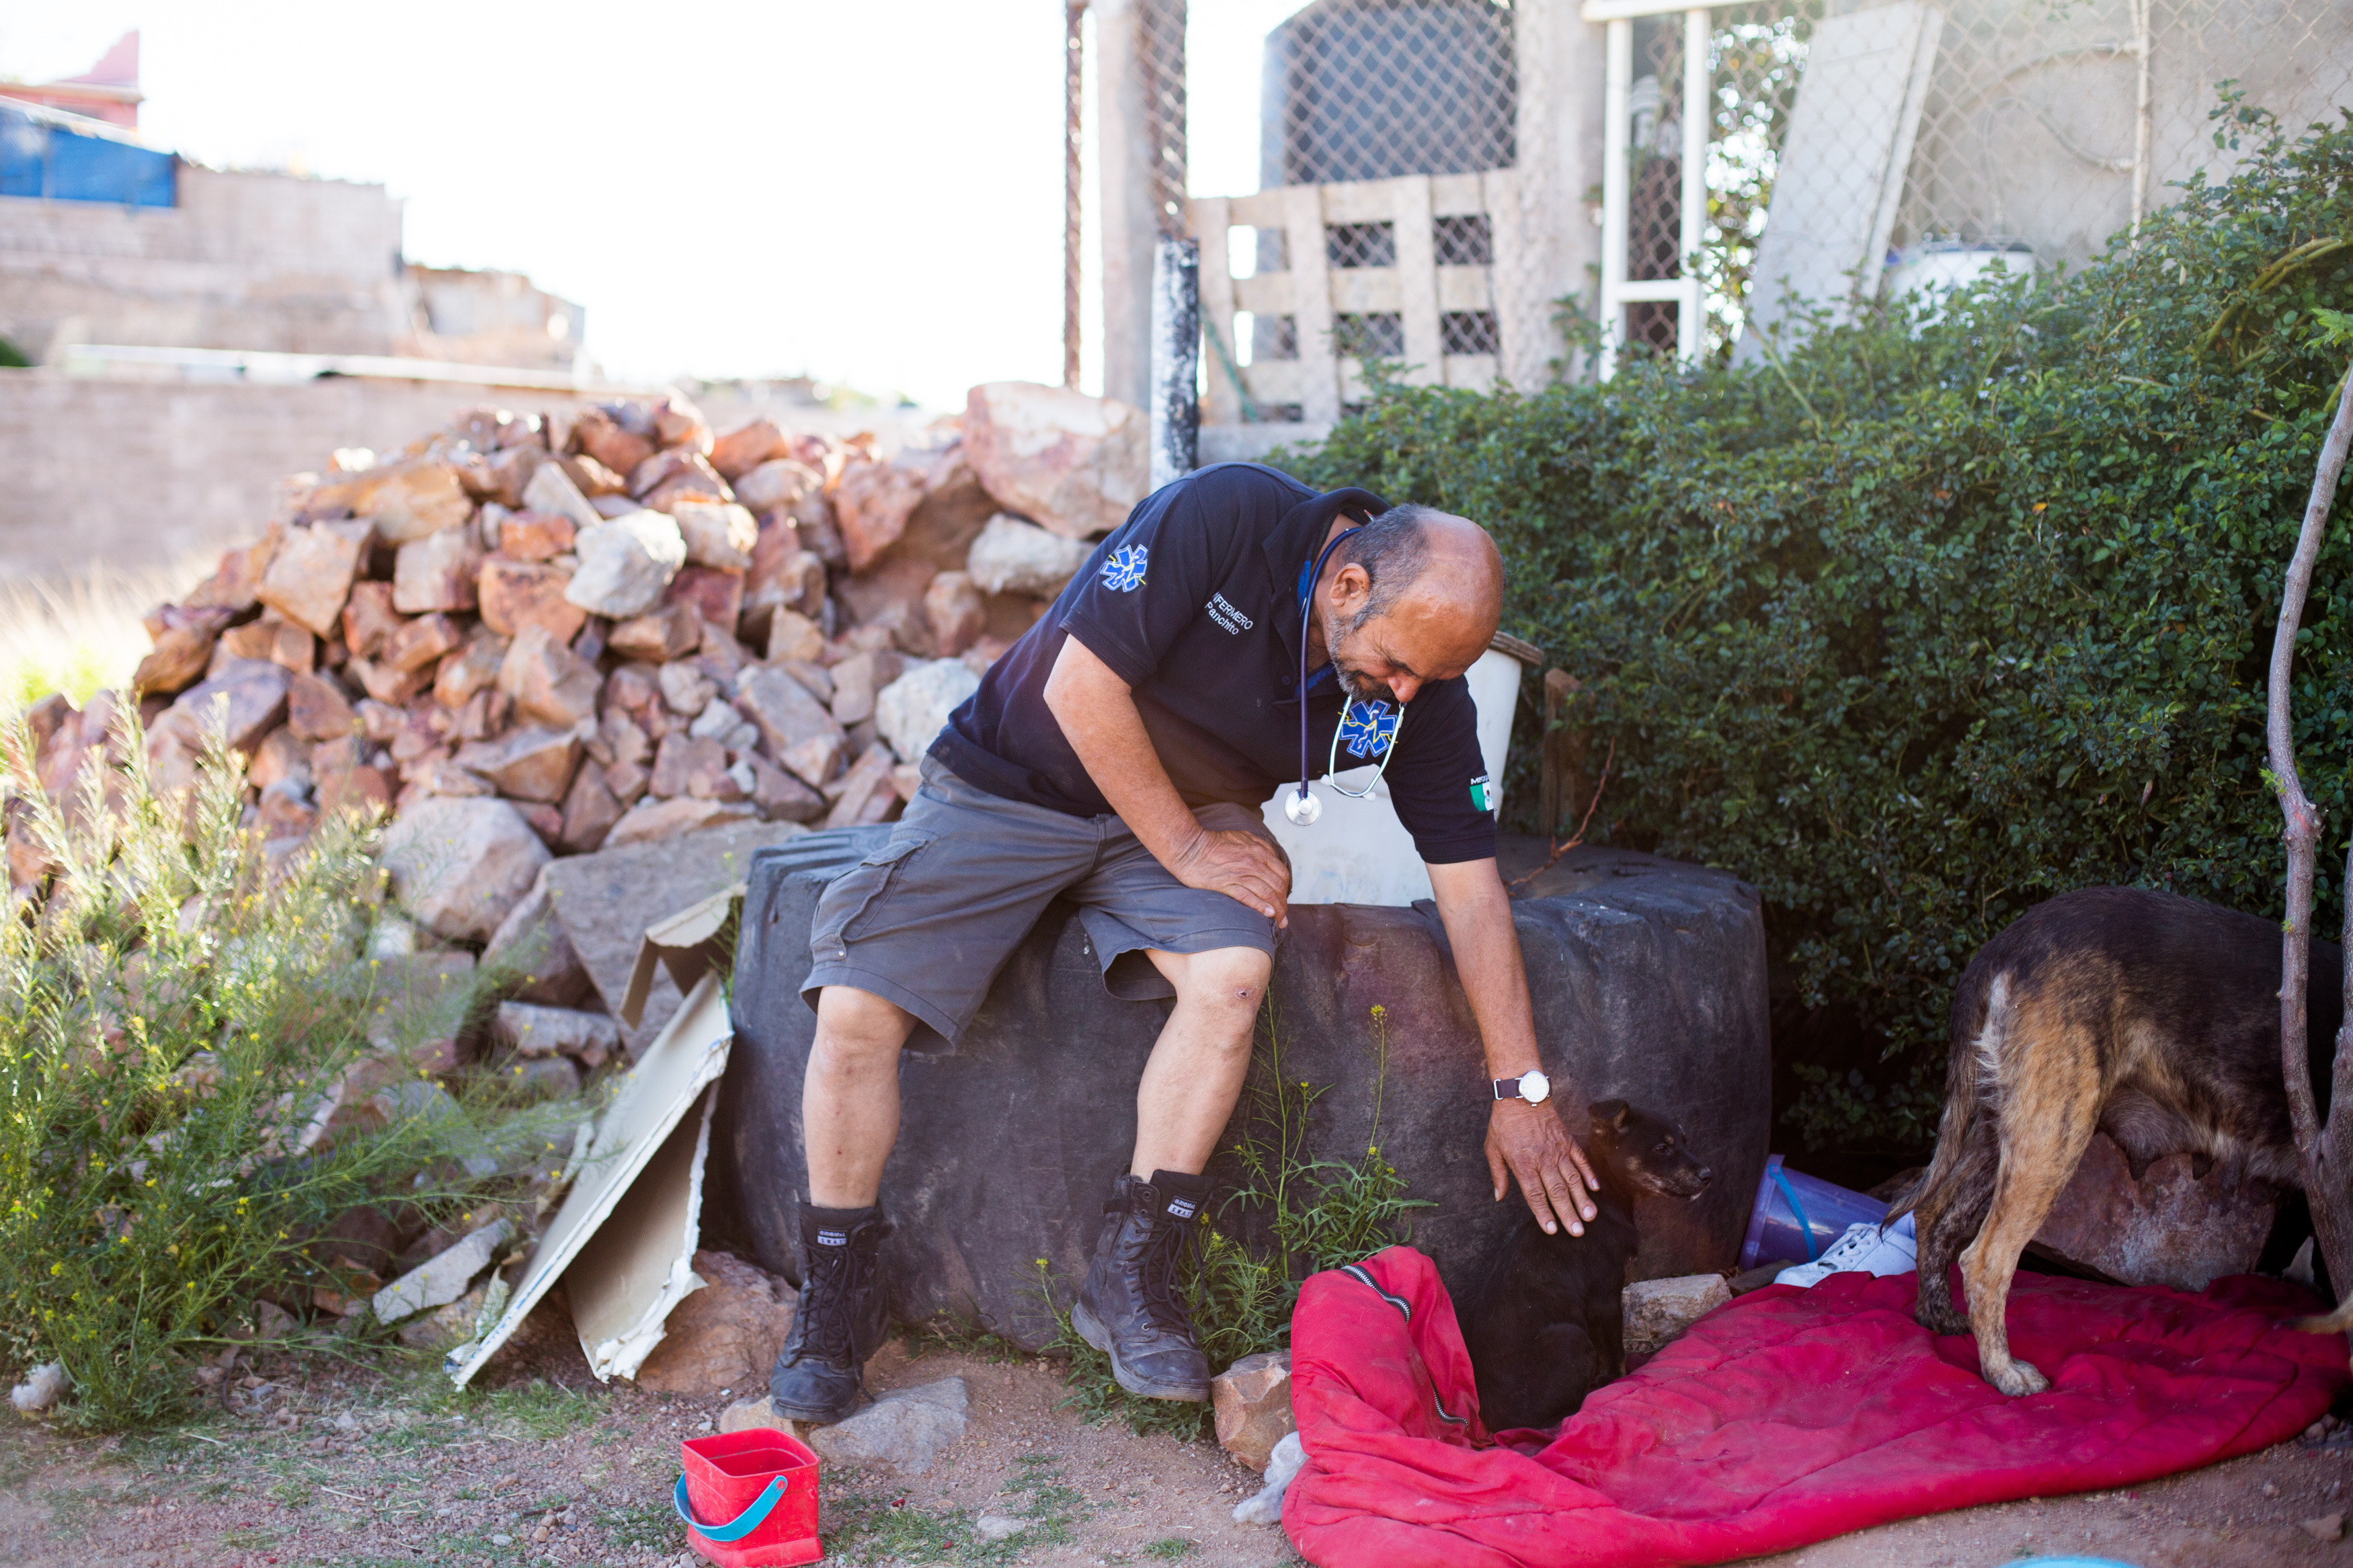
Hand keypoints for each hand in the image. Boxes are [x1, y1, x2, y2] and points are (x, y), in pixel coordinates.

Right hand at [1170, 827, 1290, 926]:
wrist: (1190, 847)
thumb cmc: (1213, 842)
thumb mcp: (1242, 837)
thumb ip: (1259, 846)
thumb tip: (1271, 858)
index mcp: (1258, 851)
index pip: (1282, 873)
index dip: (1286, 889)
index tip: (1284, 899)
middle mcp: (1253, 862)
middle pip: (1278, 886)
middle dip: (1284, 904)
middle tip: (1284, 916)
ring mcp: (1240, 874)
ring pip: (1267, 894)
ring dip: (1277, 910)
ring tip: (1279, 921)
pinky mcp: (1227, 884)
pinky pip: (1249, 898)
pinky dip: (1261, 907)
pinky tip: (1268, 914)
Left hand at [1485, 1099, 1599, 1236]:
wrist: (1521, 1094)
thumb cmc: (1503, 1123)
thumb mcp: (1492, 1148)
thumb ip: (1498, 1175)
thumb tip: (1499, 1197)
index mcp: (1522, 1163)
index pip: (1535, 1194)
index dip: (1543, 1213)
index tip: (1552, 1230)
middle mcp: (1542, 1159)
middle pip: (1557, 1191)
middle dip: (1568, 1213)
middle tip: (1578, 1232)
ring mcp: (1558, 1150)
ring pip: (1572, 1178)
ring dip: (1582, 1199)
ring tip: (1590, 1216)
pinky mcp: (1568, 1140)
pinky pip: (1581, 1160)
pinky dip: (1589, 1174)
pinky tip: (1596, 1189)